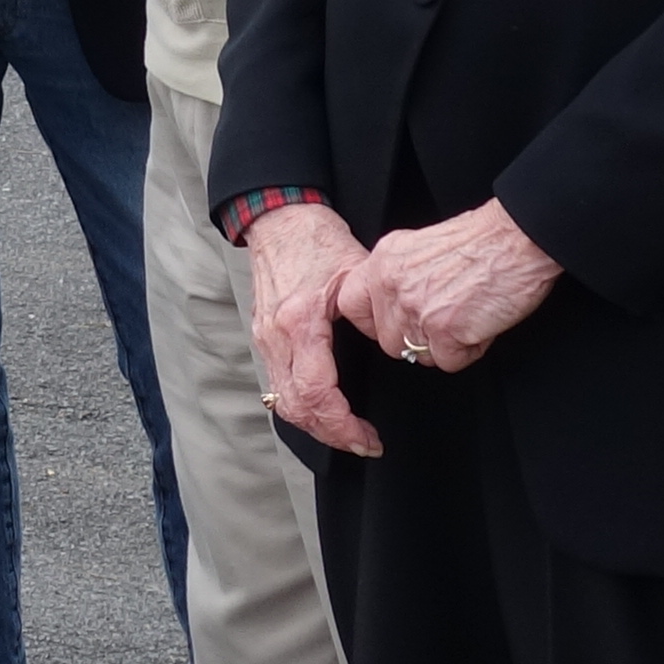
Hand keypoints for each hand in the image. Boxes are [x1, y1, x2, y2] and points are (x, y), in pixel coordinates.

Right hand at [242, 199, 380, 455]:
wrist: (279, 220)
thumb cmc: (317, 240)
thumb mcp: (355, 272)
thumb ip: (374, 313)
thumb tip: (398, 346)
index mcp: (299, 323)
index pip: (316, 394)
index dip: (342, 426)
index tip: (369, 438)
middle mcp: (275, 338)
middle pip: (295, 408)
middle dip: (331, 435)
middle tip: (365, 443)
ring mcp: (265, 340)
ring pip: (283, 402)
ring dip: (316, 425)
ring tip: (349, 432)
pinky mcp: (264, 339)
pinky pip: (279, 386)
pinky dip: (302, 406)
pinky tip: (326, 409)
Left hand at [338, 199, 560, 373]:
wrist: (517, 237)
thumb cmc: (481, 240)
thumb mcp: (420, 246)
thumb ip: (400, 276)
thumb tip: (396, 307)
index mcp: (384, 261)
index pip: (351, 305)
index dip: (374, 322)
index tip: (393, 324)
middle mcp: (392, 285)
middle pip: (388, 341)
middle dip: (418, 339)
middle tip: (447, 320)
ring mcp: (416, 310)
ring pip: (418, 355)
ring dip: (445, 346)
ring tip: (468, 318)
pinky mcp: (444, 331)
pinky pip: (448, 362)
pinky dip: (469, 350)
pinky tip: (481, 325)